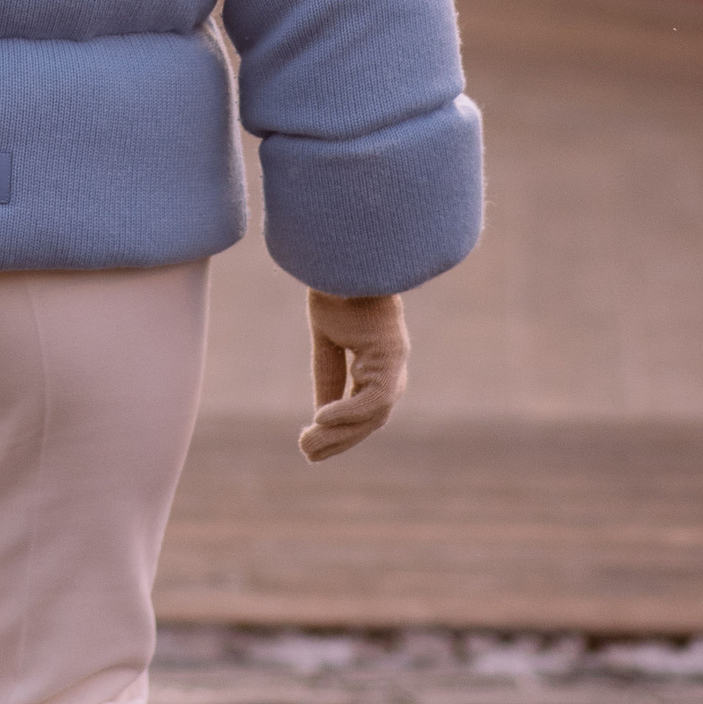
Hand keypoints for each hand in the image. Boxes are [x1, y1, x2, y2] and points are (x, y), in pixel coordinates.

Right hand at [299, 288, 407, 463]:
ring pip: (374, 414)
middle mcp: (391, 364)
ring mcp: (395, 360)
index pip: (364, 408)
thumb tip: (321, 413)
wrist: (346, 249)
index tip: (311, 445)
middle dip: (340, 441)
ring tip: (307, 443)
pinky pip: (373, 398)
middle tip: (307, 454)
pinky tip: (319, 418)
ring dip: (340, 434)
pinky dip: (347, 412)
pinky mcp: (392, 354)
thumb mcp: (327, 335)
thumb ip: (329, 371)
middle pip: (371, 418)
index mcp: (379, 360)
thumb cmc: (337, 282)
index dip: (340, 431)